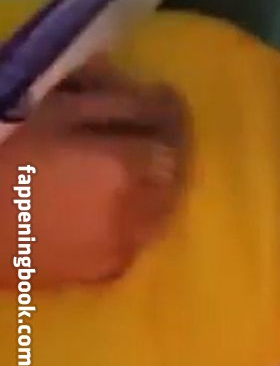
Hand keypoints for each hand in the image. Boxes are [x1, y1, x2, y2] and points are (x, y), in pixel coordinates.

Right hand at [3, 64, 188, 286]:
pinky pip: (136, 235)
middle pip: (173, 169)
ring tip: (118, 165)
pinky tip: (102, 201)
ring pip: (159, 205)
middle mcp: (137, 212)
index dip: (166, 108)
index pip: (176, 129)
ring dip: (150, 181)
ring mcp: (122, 248)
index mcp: (128, 167)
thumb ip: (117, 99)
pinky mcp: (102, 273)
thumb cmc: (10, 153)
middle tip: (135, 130)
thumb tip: (156, 92)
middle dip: (160, 145)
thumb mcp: (62, 108)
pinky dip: (133, 214)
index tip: (153, 96)